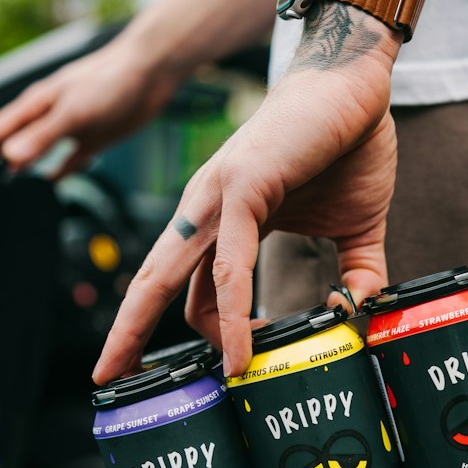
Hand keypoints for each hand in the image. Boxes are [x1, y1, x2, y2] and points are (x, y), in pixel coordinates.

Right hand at [0, 31, 183, 179]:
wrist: (150, 70)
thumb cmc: (111, 82)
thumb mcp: (74, 113)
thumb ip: (43, 136)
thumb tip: (8, 158)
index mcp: (34, 107)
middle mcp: (45, 116)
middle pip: (5, 144)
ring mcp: (67, 126)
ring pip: (32, 152)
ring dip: (15, 169)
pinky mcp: (92, 136)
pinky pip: (67, 160)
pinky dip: (56, 173)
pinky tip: (50, 185)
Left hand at [93, 14, 399, 383]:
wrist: (358, 83)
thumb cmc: (348, 145)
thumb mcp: (354, 229)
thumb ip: (356, 274)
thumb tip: (358, 315)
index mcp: (222, 221)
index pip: (185, 285)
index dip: (189, 330)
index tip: (210, 372)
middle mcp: (205, 211)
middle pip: (151, 284)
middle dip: (125, 335)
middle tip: (109, 381)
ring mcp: (215, 198)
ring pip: (167, 277)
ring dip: (172, 335)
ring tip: (211, 384)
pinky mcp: (240, 186)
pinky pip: (228, 266)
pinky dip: (233, 313)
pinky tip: (242, 351)